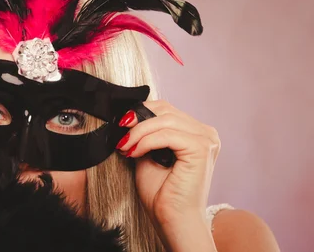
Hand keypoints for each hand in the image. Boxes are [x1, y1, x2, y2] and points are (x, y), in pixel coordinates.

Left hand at [116, 100, 219, 250]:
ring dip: (138, 132)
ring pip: (164, 120)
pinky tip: (135, 153)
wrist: (172, 219)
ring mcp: (206, 139)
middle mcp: (205, 133)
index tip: (121, 126)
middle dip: (137, 120)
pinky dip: (146, 141)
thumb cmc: (162, 192)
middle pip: (165, 110)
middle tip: (121, 136)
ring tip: (125, 147)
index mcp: (195, 132)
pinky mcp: (201, 148)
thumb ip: (146, 133)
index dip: (140, 112)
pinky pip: (167, 134)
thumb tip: (129, 116)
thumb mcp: (148, 153)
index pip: (165, 109)